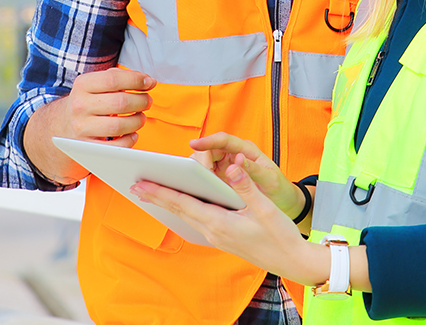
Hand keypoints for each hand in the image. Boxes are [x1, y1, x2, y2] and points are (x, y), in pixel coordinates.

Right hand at [23, 67, 154, 183]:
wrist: (60, 127)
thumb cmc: (87, 103)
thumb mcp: (94, 85)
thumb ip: (117, 78)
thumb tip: (147, 80)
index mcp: (82, 85)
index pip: (114, 79)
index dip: (136, 80)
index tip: (150, 83)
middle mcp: (79, 105)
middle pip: (120, 102)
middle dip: (141, 101)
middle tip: (147, 101)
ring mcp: (81, 128)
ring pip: (119, 125)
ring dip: (137, 120)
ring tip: (141, 117)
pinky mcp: (86, 147)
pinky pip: (115, 146)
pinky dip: (129, 140)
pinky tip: (132, 133)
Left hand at [132, 155, 326, 286]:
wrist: (291, 261)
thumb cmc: (280, 235)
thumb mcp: (265, 208)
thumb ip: (246, 185)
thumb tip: (231, 165)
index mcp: (220, 222)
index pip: (184, 203)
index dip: (161, 192)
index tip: (141, 184)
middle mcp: (213, 231)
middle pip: (179, 210)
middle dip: (156, 197)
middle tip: (134, 185)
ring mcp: (216, 236)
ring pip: (186, 216)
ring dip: (167, 203)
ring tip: (149, 192)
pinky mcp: (222, 237)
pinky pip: (196, 220)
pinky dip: (183, 209)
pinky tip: (179, 203)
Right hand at [188, 132, 301, 219]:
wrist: (283, 202)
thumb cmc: (279, 188)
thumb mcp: (270, 180)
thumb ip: (254, 170)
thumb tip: (238, 160)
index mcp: (246, 150)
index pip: (224, 140)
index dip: (208, 141)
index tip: (194, 144)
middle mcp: (234, 155)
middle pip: (209, 150)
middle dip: (199, 160)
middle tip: (196, 176)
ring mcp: (226, 167)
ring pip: (204, 162)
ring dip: (196, 171)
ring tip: (192, 184)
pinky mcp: (221, 179)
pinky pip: (205, 176)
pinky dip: (198, 181)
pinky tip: (193, 189)